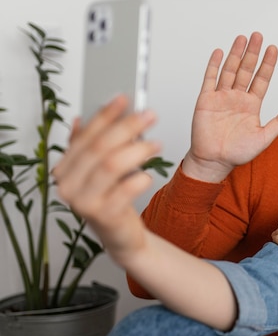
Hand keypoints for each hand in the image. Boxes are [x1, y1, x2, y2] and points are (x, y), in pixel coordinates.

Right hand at [53, 95, 159, 264]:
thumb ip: (89, 146)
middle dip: (127, 127)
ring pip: (112, 165)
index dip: (106, 114)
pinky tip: (148, 175)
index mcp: (64, 169)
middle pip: (100, 147)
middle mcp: (68, 185)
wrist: (122, 237)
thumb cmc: (112, 201)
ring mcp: (83, 201)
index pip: (86, 135)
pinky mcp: (103, 216)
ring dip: (138, 150)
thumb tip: (84, 117)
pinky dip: (139, 179)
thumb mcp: (99, 171)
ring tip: (156, 145)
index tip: (125, 98)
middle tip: (149, 116)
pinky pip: (125, 190)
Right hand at [184, 32, 277, 181]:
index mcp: (251, 105)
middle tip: (258, 36)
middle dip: (252, 53)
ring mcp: (221, 97)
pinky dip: (214, 66)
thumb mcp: (264, 138)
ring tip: (242, 38)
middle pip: (246, 70)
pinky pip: (210, 79)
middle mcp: (237, 98)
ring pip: (230, 71)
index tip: (273, 49)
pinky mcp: (206, 100)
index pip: (261, 80)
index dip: (267, 64)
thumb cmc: (238, 153)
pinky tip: (220, 53)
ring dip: (236, 54)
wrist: (215, 161)